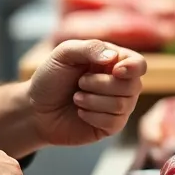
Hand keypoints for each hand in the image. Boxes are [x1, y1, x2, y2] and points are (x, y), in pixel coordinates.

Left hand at [28, 40, 146, 146]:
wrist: (35, 109)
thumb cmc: (50, 78)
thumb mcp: (64, 54)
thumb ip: (89, 48)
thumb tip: (113, 57)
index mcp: (112, 62)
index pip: (138, 64)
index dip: (133, 67)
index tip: (116, 70)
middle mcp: (120, 83)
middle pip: (133, 85)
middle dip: (102, 84)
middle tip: (80, 83)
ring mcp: (117, 106)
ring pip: (123, 104)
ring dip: (94, 100)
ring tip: (76, 98)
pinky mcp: (110, 126)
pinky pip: (115, 122)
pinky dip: (93, 116)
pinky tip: (80, 112)